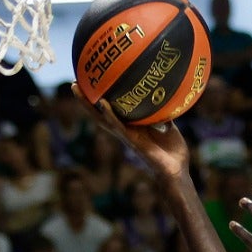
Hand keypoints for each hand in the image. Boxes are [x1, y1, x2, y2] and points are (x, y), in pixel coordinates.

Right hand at [75, 89, 190, 189]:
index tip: (90, 81)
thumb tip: (165, 92)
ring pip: (102, 119)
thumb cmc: (172, 151)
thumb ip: (164, 111)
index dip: (100, 98)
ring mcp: (126, 137)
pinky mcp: (132, 142)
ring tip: (77, 89)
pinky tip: (103, 104)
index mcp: (131, 126)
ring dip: (88, 105)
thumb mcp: (168, 124)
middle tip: (74, 83)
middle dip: (85, 100)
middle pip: (99, 114)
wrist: (177, 170)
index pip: (111, 110)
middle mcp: (124, 131)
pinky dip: (110, 115)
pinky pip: (118, 127)